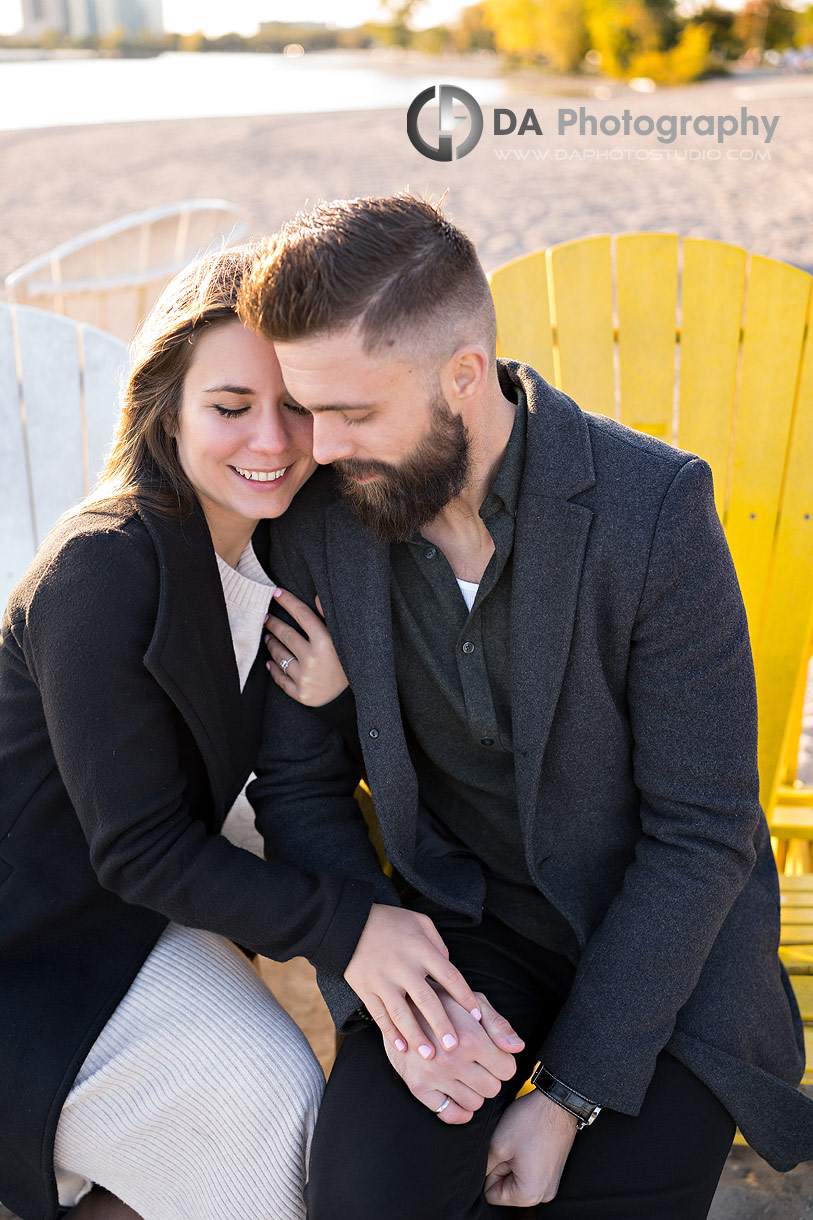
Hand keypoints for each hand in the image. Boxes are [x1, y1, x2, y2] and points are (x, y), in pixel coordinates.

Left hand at [265, 589, 348, 706]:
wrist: (353, 697)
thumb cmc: (347, 662)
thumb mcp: (343, 639)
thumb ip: (329, 617)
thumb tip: (316, 596)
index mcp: (327, 642)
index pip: (302, 615)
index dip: (288, 601)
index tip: (275, 592)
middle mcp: (314, 659)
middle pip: (286, 635)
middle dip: (273, 624)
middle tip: (265, 617)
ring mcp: (305, 678)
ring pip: (279, 655)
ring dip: (271, 644)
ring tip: (267, 637)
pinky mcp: (300, 693)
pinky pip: (279, 677)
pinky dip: (273, 668)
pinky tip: (270, 661)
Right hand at [345, 905, 486, 1057]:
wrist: (349, 922)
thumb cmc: (390, 921)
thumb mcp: (419, 922)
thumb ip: (438, 944)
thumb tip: (449, 967)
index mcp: (420, 949)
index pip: (449, 975)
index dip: (464, 997)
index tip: (477, 1017)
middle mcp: (402, 966)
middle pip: (426, 999)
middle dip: (441, 1025)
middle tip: (454, 1047)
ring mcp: (382, 979)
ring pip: (402, 1013)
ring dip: (416, 1036)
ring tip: (430, 1055)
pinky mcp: (365, 989)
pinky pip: (379, 1015)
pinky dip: (390, 1033)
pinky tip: (402, 1048)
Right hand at [383, 989, 523, 1125]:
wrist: (399, 1004)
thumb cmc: (441, 1000)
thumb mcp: (472, 1001)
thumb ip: (498, 1025)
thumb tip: (518, 1047)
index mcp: (470, 1039)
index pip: (507, 1069)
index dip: (503, 1061)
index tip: (493, 1053)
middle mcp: (453, 1061)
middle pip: (492, 1088)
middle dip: (490, 1076)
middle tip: (478, 1062)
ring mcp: (434, 1076)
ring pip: (474, 1103)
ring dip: (474, 1091)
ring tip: (464, 1072)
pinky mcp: (418, 1086)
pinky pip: (449, 1114)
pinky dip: (458, 1110)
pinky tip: (457, 1092)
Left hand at [484, 1089, 578, 1206]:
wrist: (558, 1103)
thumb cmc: (531, 1121)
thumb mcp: (497, 1144)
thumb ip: (484, 1168)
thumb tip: (478, 1177)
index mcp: (529, 1195)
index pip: (491, 1195)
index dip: (489, 1171)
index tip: (501, 1152)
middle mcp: (543, 1195)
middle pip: (506, 1189)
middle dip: (503, 1166)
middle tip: (512, 1145)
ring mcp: (550, 1183)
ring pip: (516, 1178)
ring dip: (513, 1161)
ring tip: (521, 1142)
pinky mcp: (552, 1171)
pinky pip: (529, 1171)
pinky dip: (524, 1158)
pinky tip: (528, 1141)